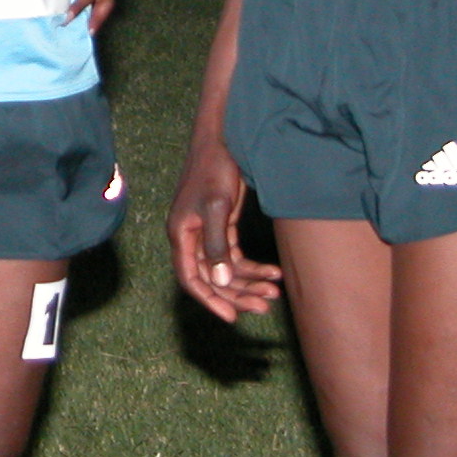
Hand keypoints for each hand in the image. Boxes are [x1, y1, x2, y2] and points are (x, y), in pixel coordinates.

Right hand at [167, 132, 281, 321]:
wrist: (222, 139)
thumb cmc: (214, 169)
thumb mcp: (216, 207)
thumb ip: (216, 244)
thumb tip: (220, 280)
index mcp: (181, 234)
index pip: (190, 277)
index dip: (209, 300)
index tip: (232, 316)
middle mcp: (191, 238)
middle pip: (212, 277)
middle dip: (238, 293)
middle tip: (264, 305)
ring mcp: (206, 232)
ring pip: (226, 269)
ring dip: (249, 282)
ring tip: (274, 291)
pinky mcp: (222, 226)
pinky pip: (236, 256)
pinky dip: (253, 266)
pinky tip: (274, 272)